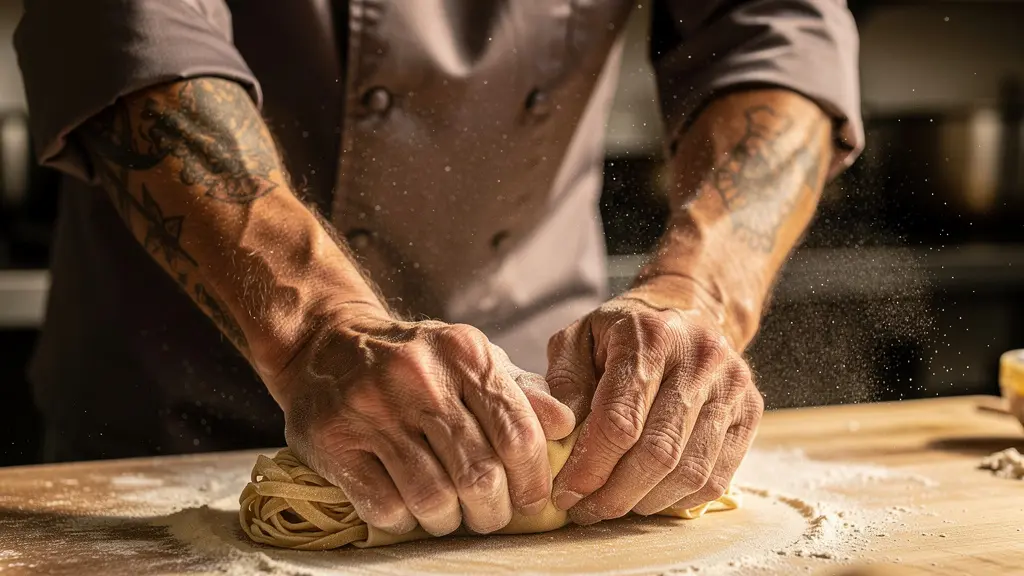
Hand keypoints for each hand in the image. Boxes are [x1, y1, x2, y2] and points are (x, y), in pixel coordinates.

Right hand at [270, 305, 574, 536]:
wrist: (326, 344)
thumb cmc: (415, 360)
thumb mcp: (469, 359)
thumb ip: (520, 393)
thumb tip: (565, 426)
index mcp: (464, 354)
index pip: (518, 434)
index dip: (533, 481)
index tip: (533, 502)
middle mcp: (419, 378)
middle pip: (479, 475)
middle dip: (493, 512)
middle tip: (490, 516)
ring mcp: (373, 410)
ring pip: (433, 499)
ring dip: (449, 521)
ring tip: (449, 513)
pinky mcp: (334, 441)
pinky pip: (385, 507)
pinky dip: (405, 520)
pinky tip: (408, 506)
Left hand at [545, 292, 762, 524]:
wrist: (689, 309)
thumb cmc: (624, 332)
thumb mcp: (579, 339)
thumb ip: (563, 383)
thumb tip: (557, 433)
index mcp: (651, 338)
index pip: (621, 420)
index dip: (590, 466)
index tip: (565, 492)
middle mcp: (700, 360)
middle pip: (658, 452)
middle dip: (615, 494)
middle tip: (585, 511)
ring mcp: (732, 387)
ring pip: (690, 471)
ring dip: (645, 502)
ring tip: (613, 505)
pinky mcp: (751, 412)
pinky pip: (717, 477)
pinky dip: (679, 499)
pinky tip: (648, 496)